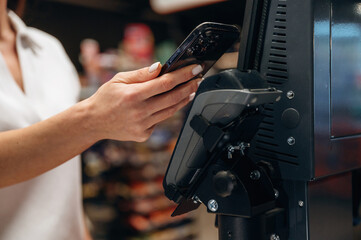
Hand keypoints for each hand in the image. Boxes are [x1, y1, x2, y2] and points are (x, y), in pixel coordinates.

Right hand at [86, 62, 201, 141]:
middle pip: (172, 98)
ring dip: (183, 99)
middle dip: (189, 87)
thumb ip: (141, 74)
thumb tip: (160, 67)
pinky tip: (172, 103)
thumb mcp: (119, 79)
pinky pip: (160, 120)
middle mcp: (139, 111)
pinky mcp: (143, 134)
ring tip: (191, 90)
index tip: (195, 69)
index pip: (165, 83)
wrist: (93, 122)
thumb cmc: (105, 98)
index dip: (183, 75)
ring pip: (170, 111)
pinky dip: (168, 110)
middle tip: (198, 79)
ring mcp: (142, 125)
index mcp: (133, 95)